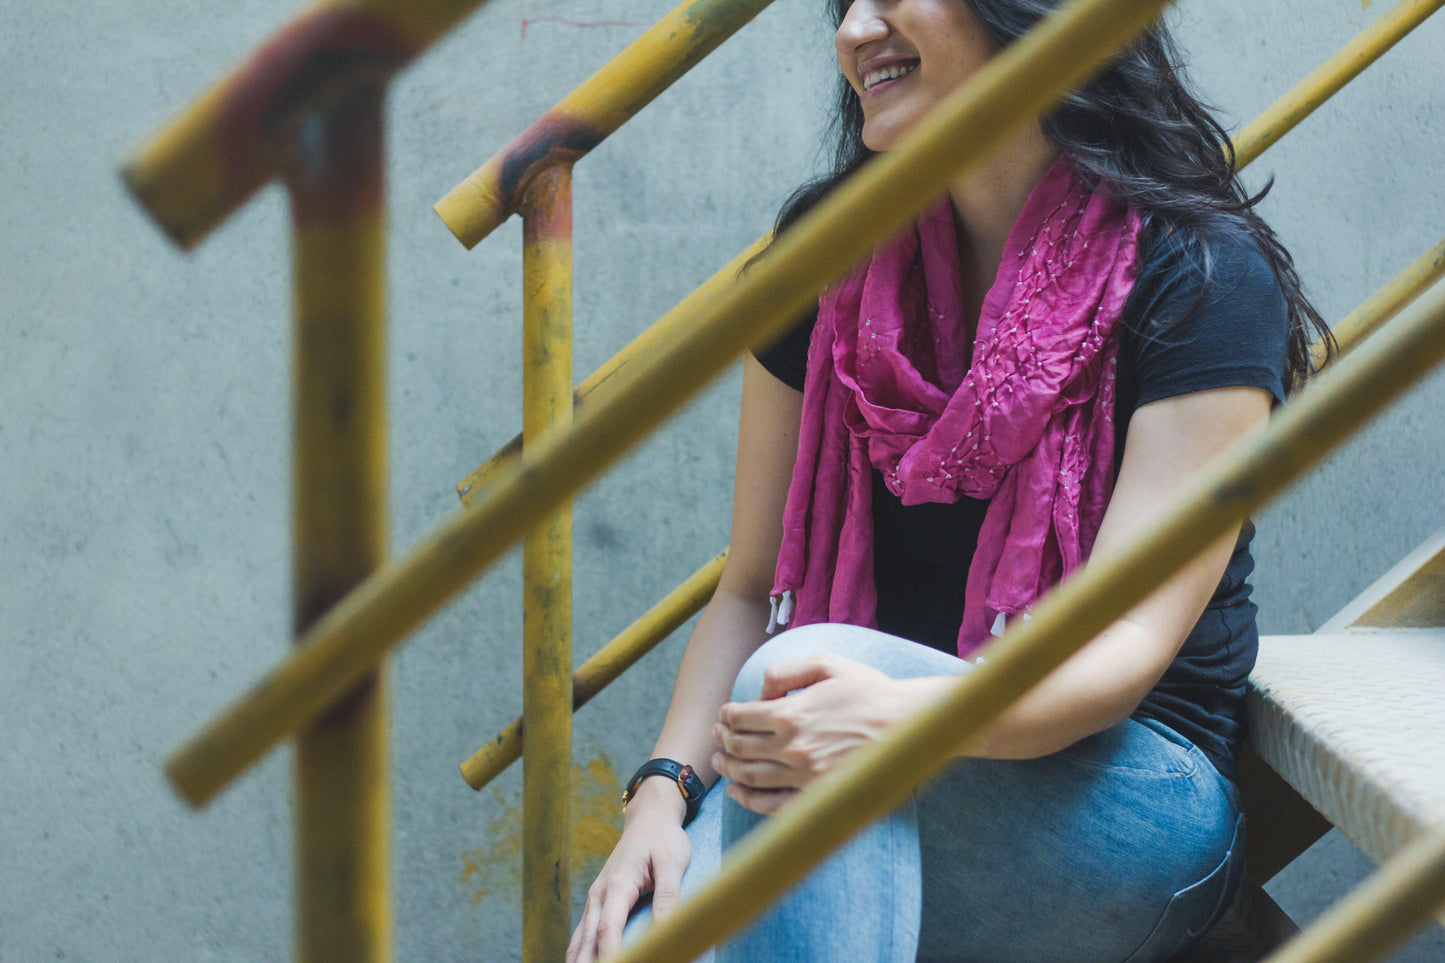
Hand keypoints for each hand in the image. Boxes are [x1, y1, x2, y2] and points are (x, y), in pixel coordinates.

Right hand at [566, 781, 689, 962]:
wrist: (649, 818)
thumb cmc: (662, 838)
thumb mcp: (672, 862)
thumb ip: (668, 895)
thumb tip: (666, 929)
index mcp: (617, 885)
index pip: (608, 929)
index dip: (610, 955)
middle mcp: (599, 894)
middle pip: (588, 940)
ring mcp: (596, 899)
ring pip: (581, 938)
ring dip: (581, 960)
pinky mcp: (599, 902)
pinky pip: (584, 933)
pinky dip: (580, 952)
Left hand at [711, 654, 914, 814]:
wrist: (906, 726)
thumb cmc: (867, 690)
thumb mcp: (826, 664)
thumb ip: (785, 671)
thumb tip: (760, 691)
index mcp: (791, 713)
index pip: (740, 718)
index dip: (727, 715)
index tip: (725, 714)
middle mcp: (792, 747)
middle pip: (740, 748)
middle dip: (722, 741)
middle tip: (717, 736)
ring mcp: (803, 776)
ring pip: (750, 777)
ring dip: (729, 769)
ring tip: (720, 762)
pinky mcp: (816, 795)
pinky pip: (773, 805)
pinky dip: (749, 800)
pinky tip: (739, 792)